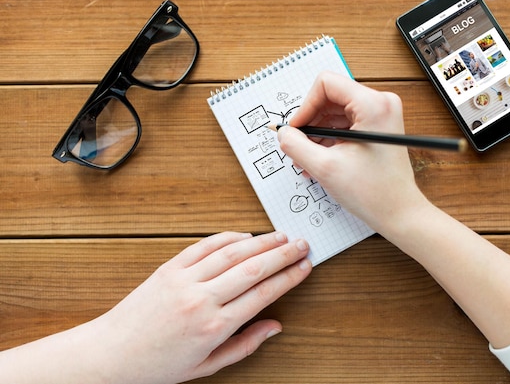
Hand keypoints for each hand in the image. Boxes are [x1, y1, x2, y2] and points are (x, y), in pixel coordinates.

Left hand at [95, 231, 310, 383]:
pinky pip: (203, 246)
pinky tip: (244, 235)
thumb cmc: (158, 365)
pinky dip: (227, 237)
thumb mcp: (207, 365)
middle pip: (254, 268)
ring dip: (261, 241)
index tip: (305, 267)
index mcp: (215, 326)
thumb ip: (245, 345)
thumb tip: (275, 327)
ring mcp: (184, 280)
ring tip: (281, 236)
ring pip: (232, 252)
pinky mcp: (169, 268)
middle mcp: (202, 299)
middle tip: (303, 244)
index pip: (263, 293)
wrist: (112, 354)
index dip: (289, 277)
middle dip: (283, 254)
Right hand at [277, 71, 426, 233]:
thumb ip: (296, 146)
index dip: (305, 106)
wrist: (399, 213)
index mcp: (373, 105)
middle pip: (330, 97)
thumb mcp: (325, 168)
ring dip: (317, 134)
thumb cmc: (374, 193)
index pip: (326, 84)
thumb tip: (283, 133)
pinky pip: (345, 123)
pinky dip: (329, 139)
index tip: (295, 130)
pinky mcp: (378, 127)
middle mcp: (380, 103)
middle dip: (310, 123)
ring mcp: (381, 114)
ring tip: (308, 160)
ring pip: (335, 112)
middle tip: (298, 147)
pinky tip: (320, 160)